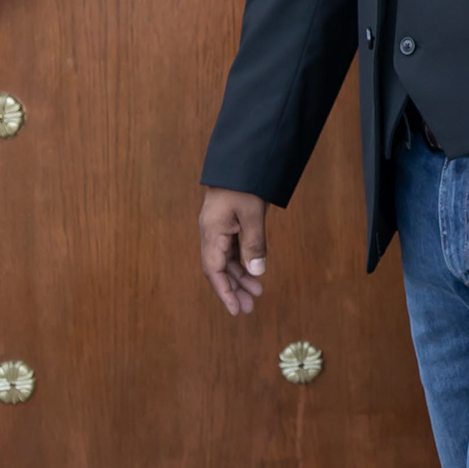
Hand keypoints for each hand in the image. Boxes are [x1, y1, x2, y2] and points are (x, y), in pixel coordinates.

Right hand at [200, 188, 270, 316]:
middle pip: (219, 268)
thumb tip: (256, 273)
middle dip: (234, 288)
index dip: (224, 291)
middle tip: (250, 307)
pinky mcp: (228, 222)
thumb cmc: (244, 183)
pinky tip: (253, 271)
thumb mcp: (253, 214)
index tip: (236, 309)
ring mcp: (219, 227)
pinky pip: (232, 248)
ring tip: (257, 292)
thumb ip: (254, 244)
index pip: (214, 270)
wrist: (240, 158)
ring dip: (240, 276)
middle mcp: (211, 233)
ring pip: (227, 259)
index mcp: (212, 232)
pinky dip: (243, 261)